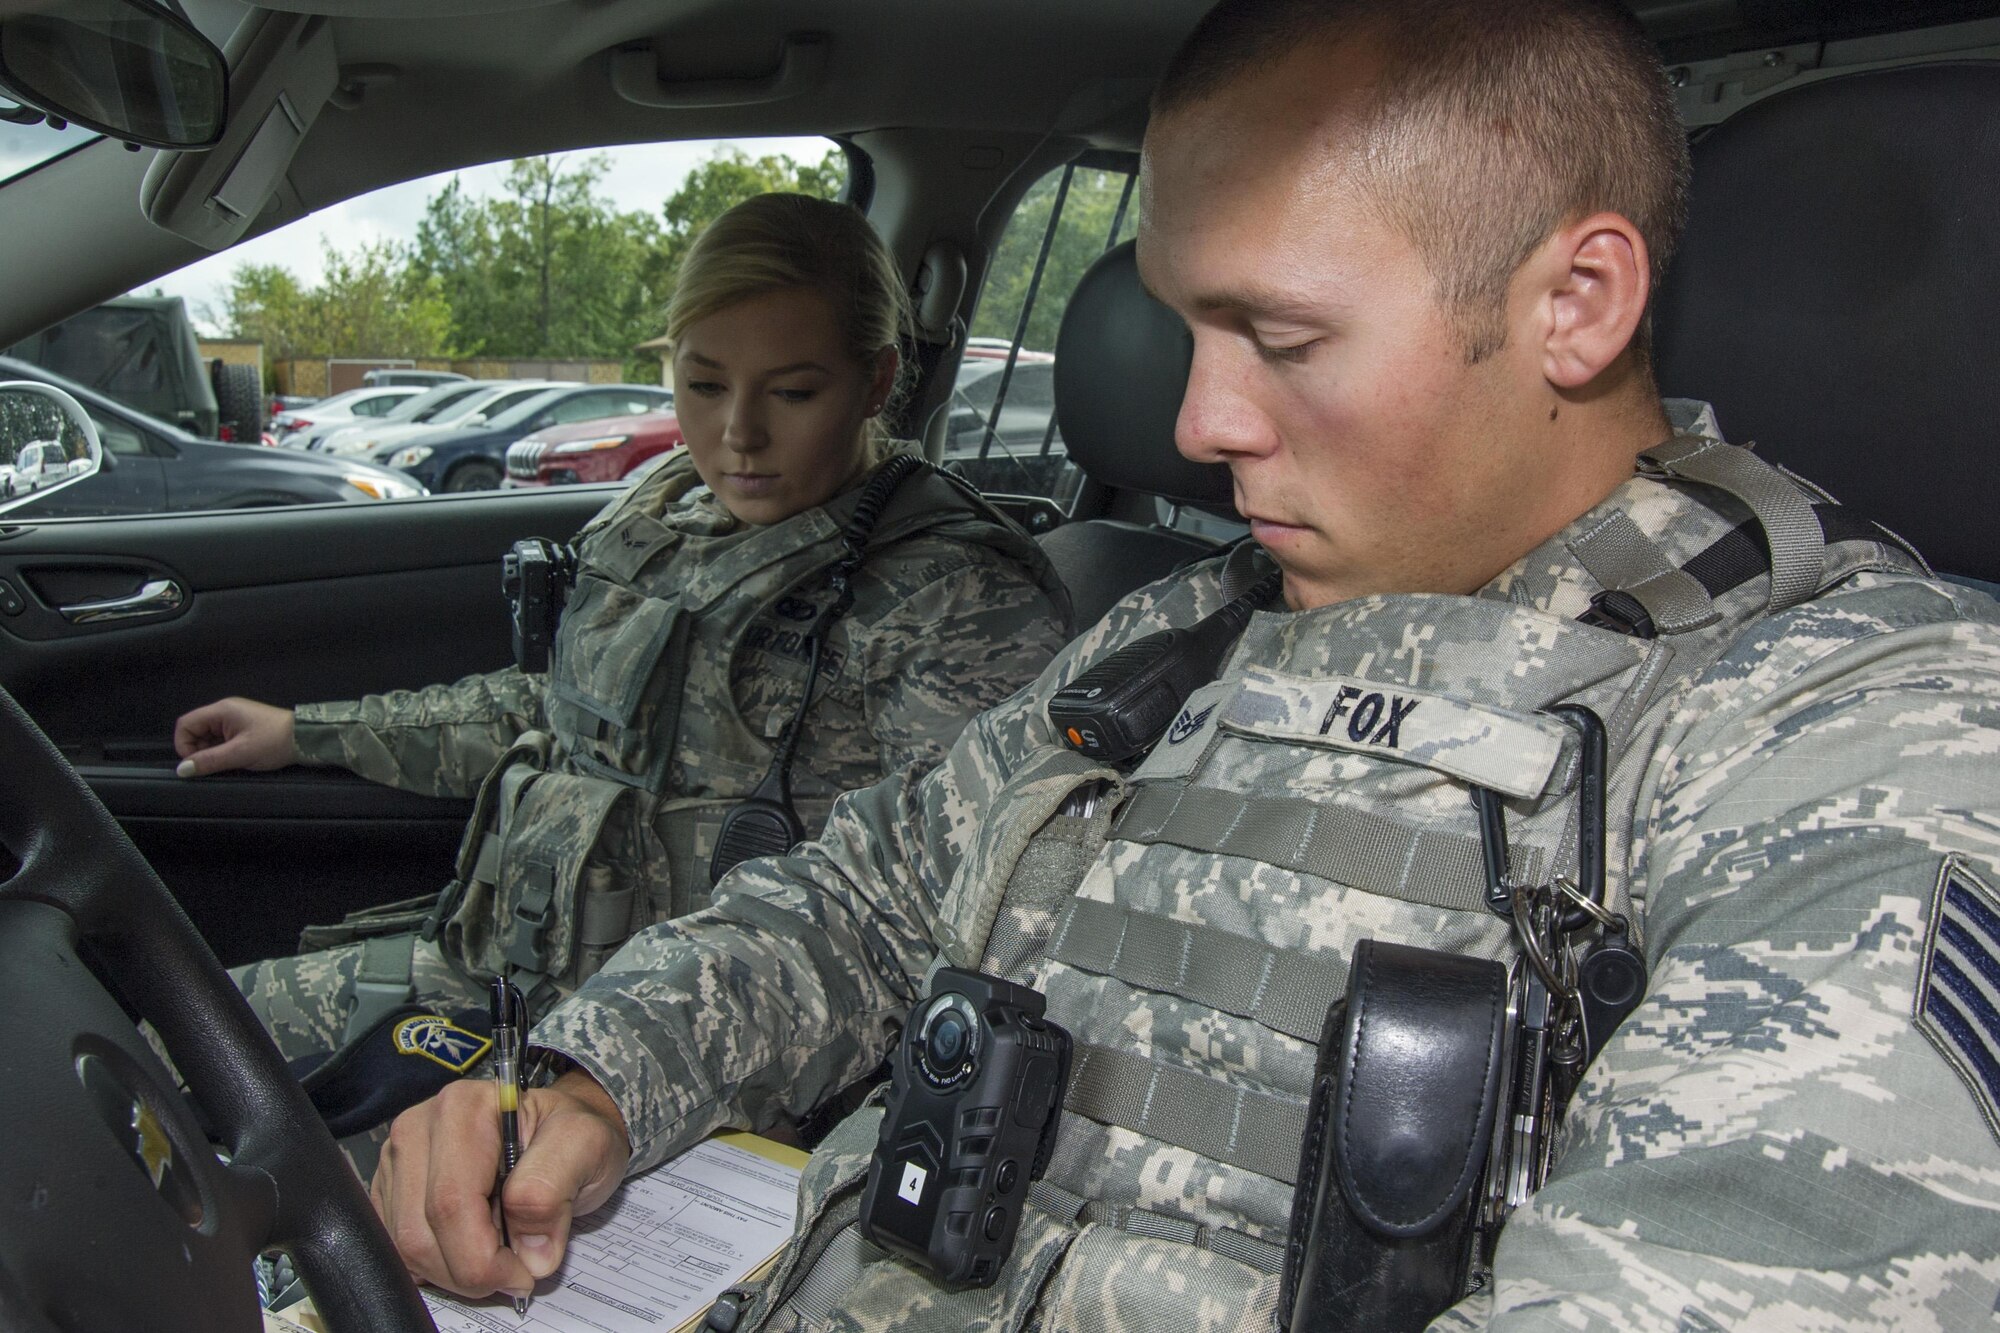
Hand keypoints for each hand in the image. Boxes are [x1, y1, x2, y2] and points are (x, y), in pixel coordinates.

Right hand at [171, 697, 295, 775]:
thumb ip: (209, 761)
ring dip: (212, 752)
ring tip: (230, 762)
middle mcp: (225, 711)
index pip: (186, 724)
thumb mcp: (239, 753)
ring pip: (209, 737)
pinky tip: (236, 759)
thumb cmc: (274, 742)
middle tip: (216, 765)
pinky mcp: (243, 728)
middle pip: (196, 730)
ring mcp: (235, 719)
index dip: (184, 744)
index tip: (196, 763)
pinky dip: (223, 751)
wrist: (307, 739)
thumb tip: (182, 770)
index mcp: (221, 710)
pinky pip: (222, 739)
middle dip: (199, 750)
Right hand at [372, 1070, 631, 1300]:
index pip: (452, 1202)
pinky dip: (435, 1265)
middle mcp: (419, 1128)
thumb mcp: (585, 1145)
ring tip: (496, 1255)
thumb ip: (552, 1188)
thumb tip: (529, 1252)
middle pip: (421, 1231)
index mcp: (464, 1107)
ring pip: (405, 1247)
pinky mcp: (390, 1189)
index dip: (482, 1256)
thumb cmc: (569, 1134)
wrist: (556, 1131)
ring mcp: (398, 1160)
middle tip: (515, 1272)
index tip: (522, 1274)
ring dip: (453, 1271)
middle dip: (470, 1270)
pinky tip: (469, 1250)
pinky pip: (397, 1248)